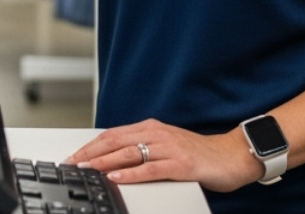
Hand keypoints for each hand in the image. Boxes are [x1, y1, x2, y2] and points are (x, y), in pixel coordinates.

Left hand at [65, 120, 263, 193]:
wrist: (231, 156)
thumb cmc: (198, 154)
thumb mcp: (166, 146)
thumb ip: (143, 150)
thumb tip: (114, 161)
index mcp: (151, 128)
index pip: (113, 135)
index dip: (91, 145)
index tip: (74, 156)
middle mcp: (157, 134)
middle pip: (116, 141)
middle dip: (91, 153)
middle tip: (73, 164)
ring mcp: (169, 148)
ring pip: (129, 153)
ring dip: (104, 162)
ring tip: (87, 169)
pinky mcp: (181, 164)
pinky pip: (150, 168)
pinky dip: (131, 173)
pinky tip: (117, 177)